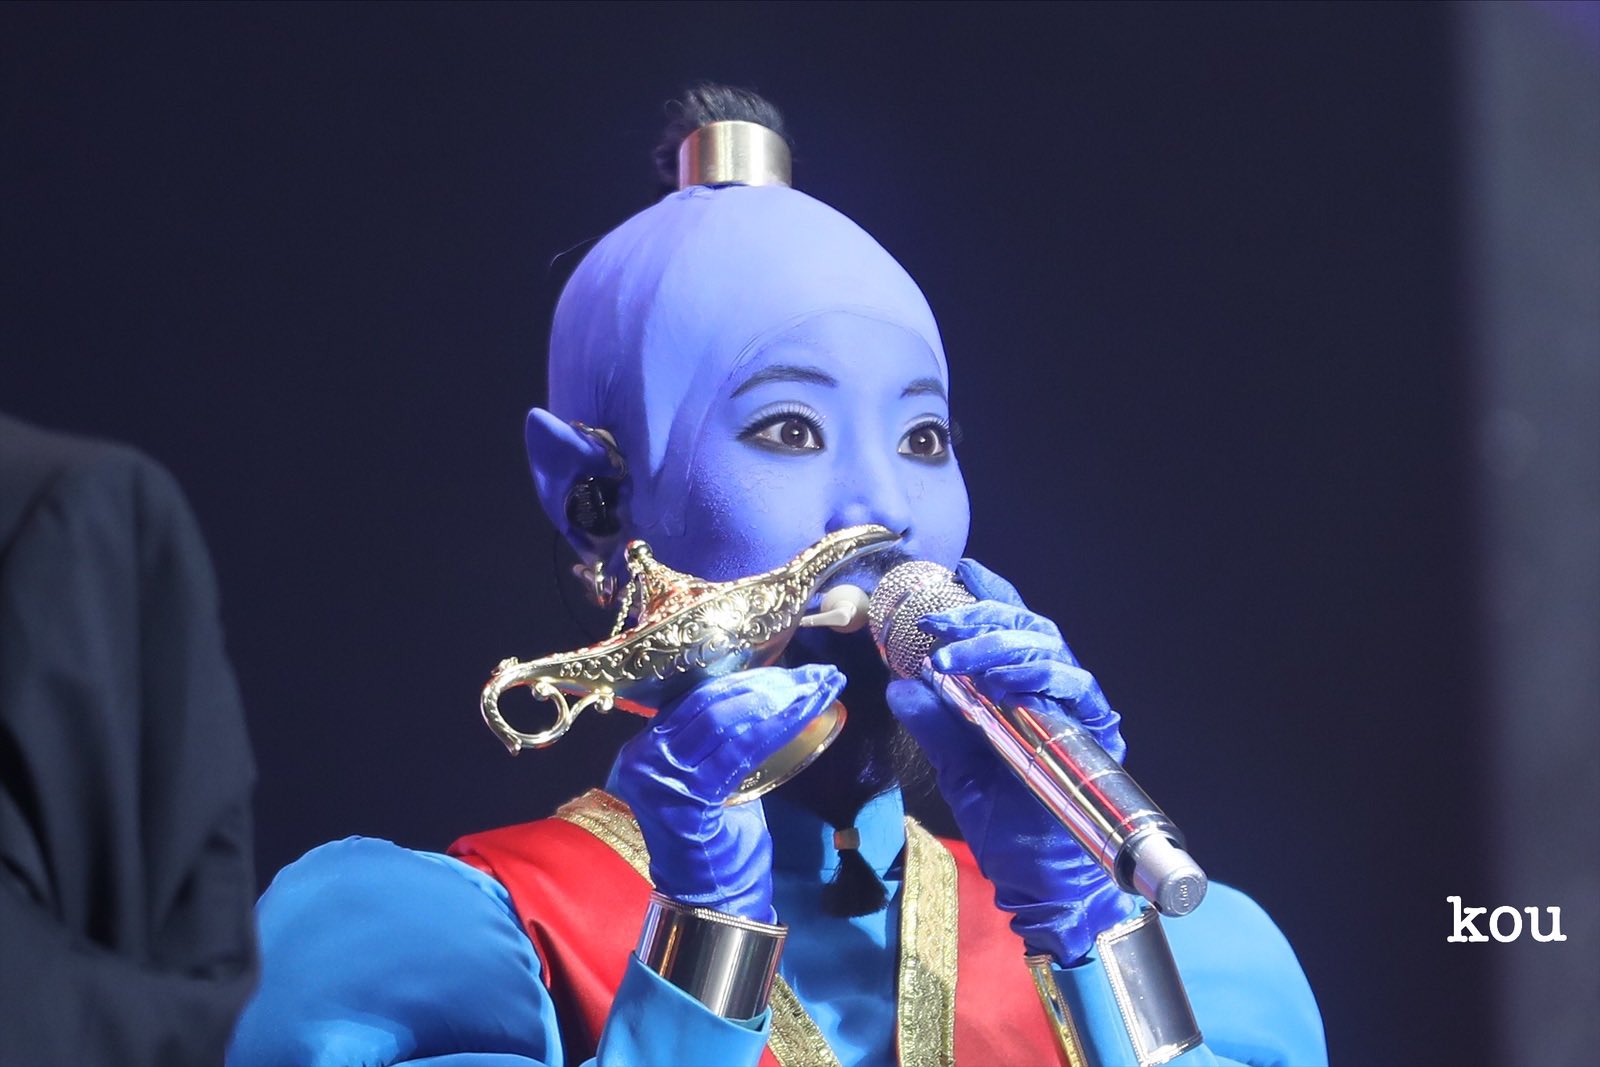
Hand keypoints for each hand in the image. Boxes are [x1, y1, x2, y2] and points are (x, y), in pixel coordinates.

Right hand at [613, 664, 844, 921]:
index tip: (795, 671)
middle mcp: (644, 755)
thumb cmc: (719, 839)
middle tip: (818, 675)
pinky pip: (739, 750)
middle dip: (771, 685)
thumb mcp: (715, 777)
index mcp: (648, 745)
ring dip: (781, 700)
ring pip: (726, 720)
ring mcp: (659, 776)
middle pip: (713, 702)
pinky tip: (807, 712)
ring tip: (820, 688)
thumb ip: (722, 739)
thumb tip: (764, 693)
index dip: (750, 678)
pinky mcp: (684, 797)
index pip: (700, 698)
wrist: (711, 899)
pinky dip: (778, 726)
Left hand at [885, 558, 1139, 963]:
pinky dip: (1041, 678)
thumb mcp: (960, 773)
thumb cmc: (1008, 827)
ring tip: (953, 657)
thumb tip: (899, 686)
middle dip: (981, 619)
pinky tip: (1005, 684)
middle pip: (1029, 630)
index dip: (990, 596)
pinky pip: (1077, 689)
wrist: (1044, 883)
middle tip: (936, 622)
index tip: (957, 571)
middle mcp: (1054, 694)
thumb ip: (936, 727)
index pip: (1010, 631)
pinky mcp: (1096, 733)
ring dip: (1000, 646)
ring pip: (1051, 650)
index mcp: (1021, 694)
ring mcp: (1078, 711)